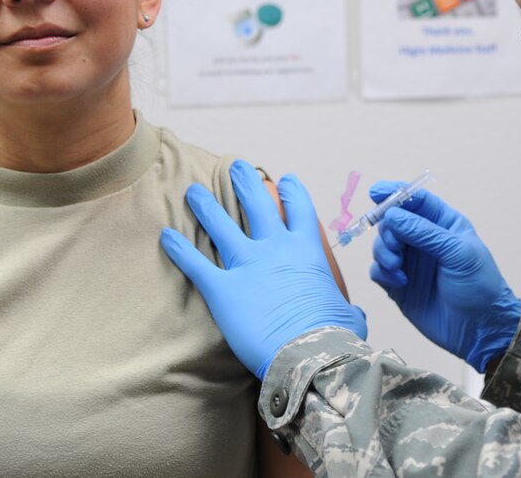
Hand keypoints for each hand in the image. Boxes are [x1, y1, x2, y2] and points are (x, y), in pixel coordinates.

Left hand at [161, 160, 366, 378]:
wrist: (308, 353)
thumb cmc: (334, 336)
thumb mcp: (349, 316)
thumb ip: (348, 309)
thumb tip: (354, 313)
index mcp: (307, 251)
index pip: (300, 210)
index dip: (291, 191)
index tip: (284, 179)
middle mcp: (275, 248)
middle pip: (257, 205)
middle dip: (245, 183)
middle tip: (236, 167)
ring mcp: (247, 265)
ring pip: (221, 225)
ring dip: (205, 206)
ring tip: (193, 191)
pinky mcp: (222, 288)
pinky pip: (196, 263)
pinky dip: (179, 249)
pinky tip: (166, 237)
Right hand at [369, 183, 520, 372]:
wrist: (480, 329)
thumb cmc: (480, 287)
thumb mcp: (458, 253)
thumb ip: (424, 233)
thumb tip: (392, 215)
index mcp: (443, 224)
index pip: (415, 200)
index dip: (394, 193)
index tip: (376, 192)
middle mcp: (423, 240)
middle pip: (392, 221)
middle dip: (387, 231)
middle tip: (396, 248)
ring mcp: (410, 263)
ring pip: (381, 245)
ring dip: (383, 252)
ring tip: (397, 268)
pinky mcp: (399, 285)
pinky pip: (378, 270)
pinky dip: (382, 273)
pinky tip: (399, 283)